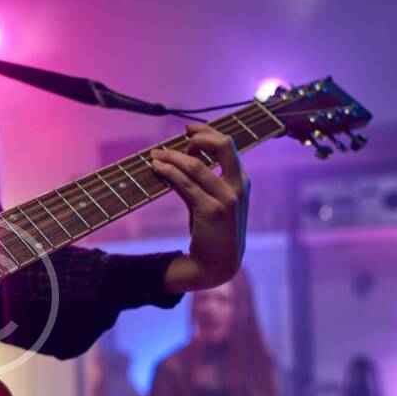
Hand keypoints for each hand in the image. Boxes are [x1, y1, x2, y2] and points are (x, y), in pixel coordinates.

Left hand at [150, 124, 249, 292]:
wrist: (217, 265)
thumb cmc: (213, 232)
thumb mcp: (213, 202)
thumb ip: (203, 182)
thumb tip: (180, 159)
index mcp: (242, 182)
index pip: (228, 146)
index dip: (207, 133)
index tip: (188, 130)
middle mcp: (238, 186)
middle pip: (223, 145)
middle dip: (198, 136)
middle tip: (177, 137)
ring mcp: (227, 198)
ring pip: (196, 164)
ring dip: (172, 156)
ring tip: (155, 156)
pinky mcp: (211, 210)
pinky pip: (185, 184)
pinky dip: (169, 172)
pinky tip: (157, 168)